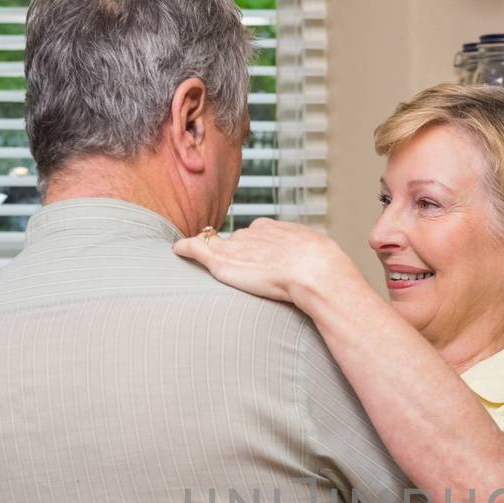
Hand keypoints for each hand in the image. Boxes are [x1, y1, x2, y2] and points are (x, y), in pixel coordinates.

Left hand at [172, 218, 356, 306]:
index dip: (256, 248)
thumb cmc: (325, 272)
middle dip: (235, 251)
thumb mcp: (323, 259)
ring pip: (220, 246)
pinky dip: (186, 248)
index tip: (254, 258)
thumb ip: (315, 264)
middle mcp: (255, 232)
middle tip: (236, 268)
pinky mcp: (222, 259)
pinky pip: (197, 248)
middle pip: (239, 240)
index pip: (260, 234)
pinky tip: (177, 250)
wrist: (315, 272)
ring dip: (212, 252)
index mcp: (279, 230)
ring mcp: (238, 245)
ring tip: (200, 257)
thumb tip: (326, 272)